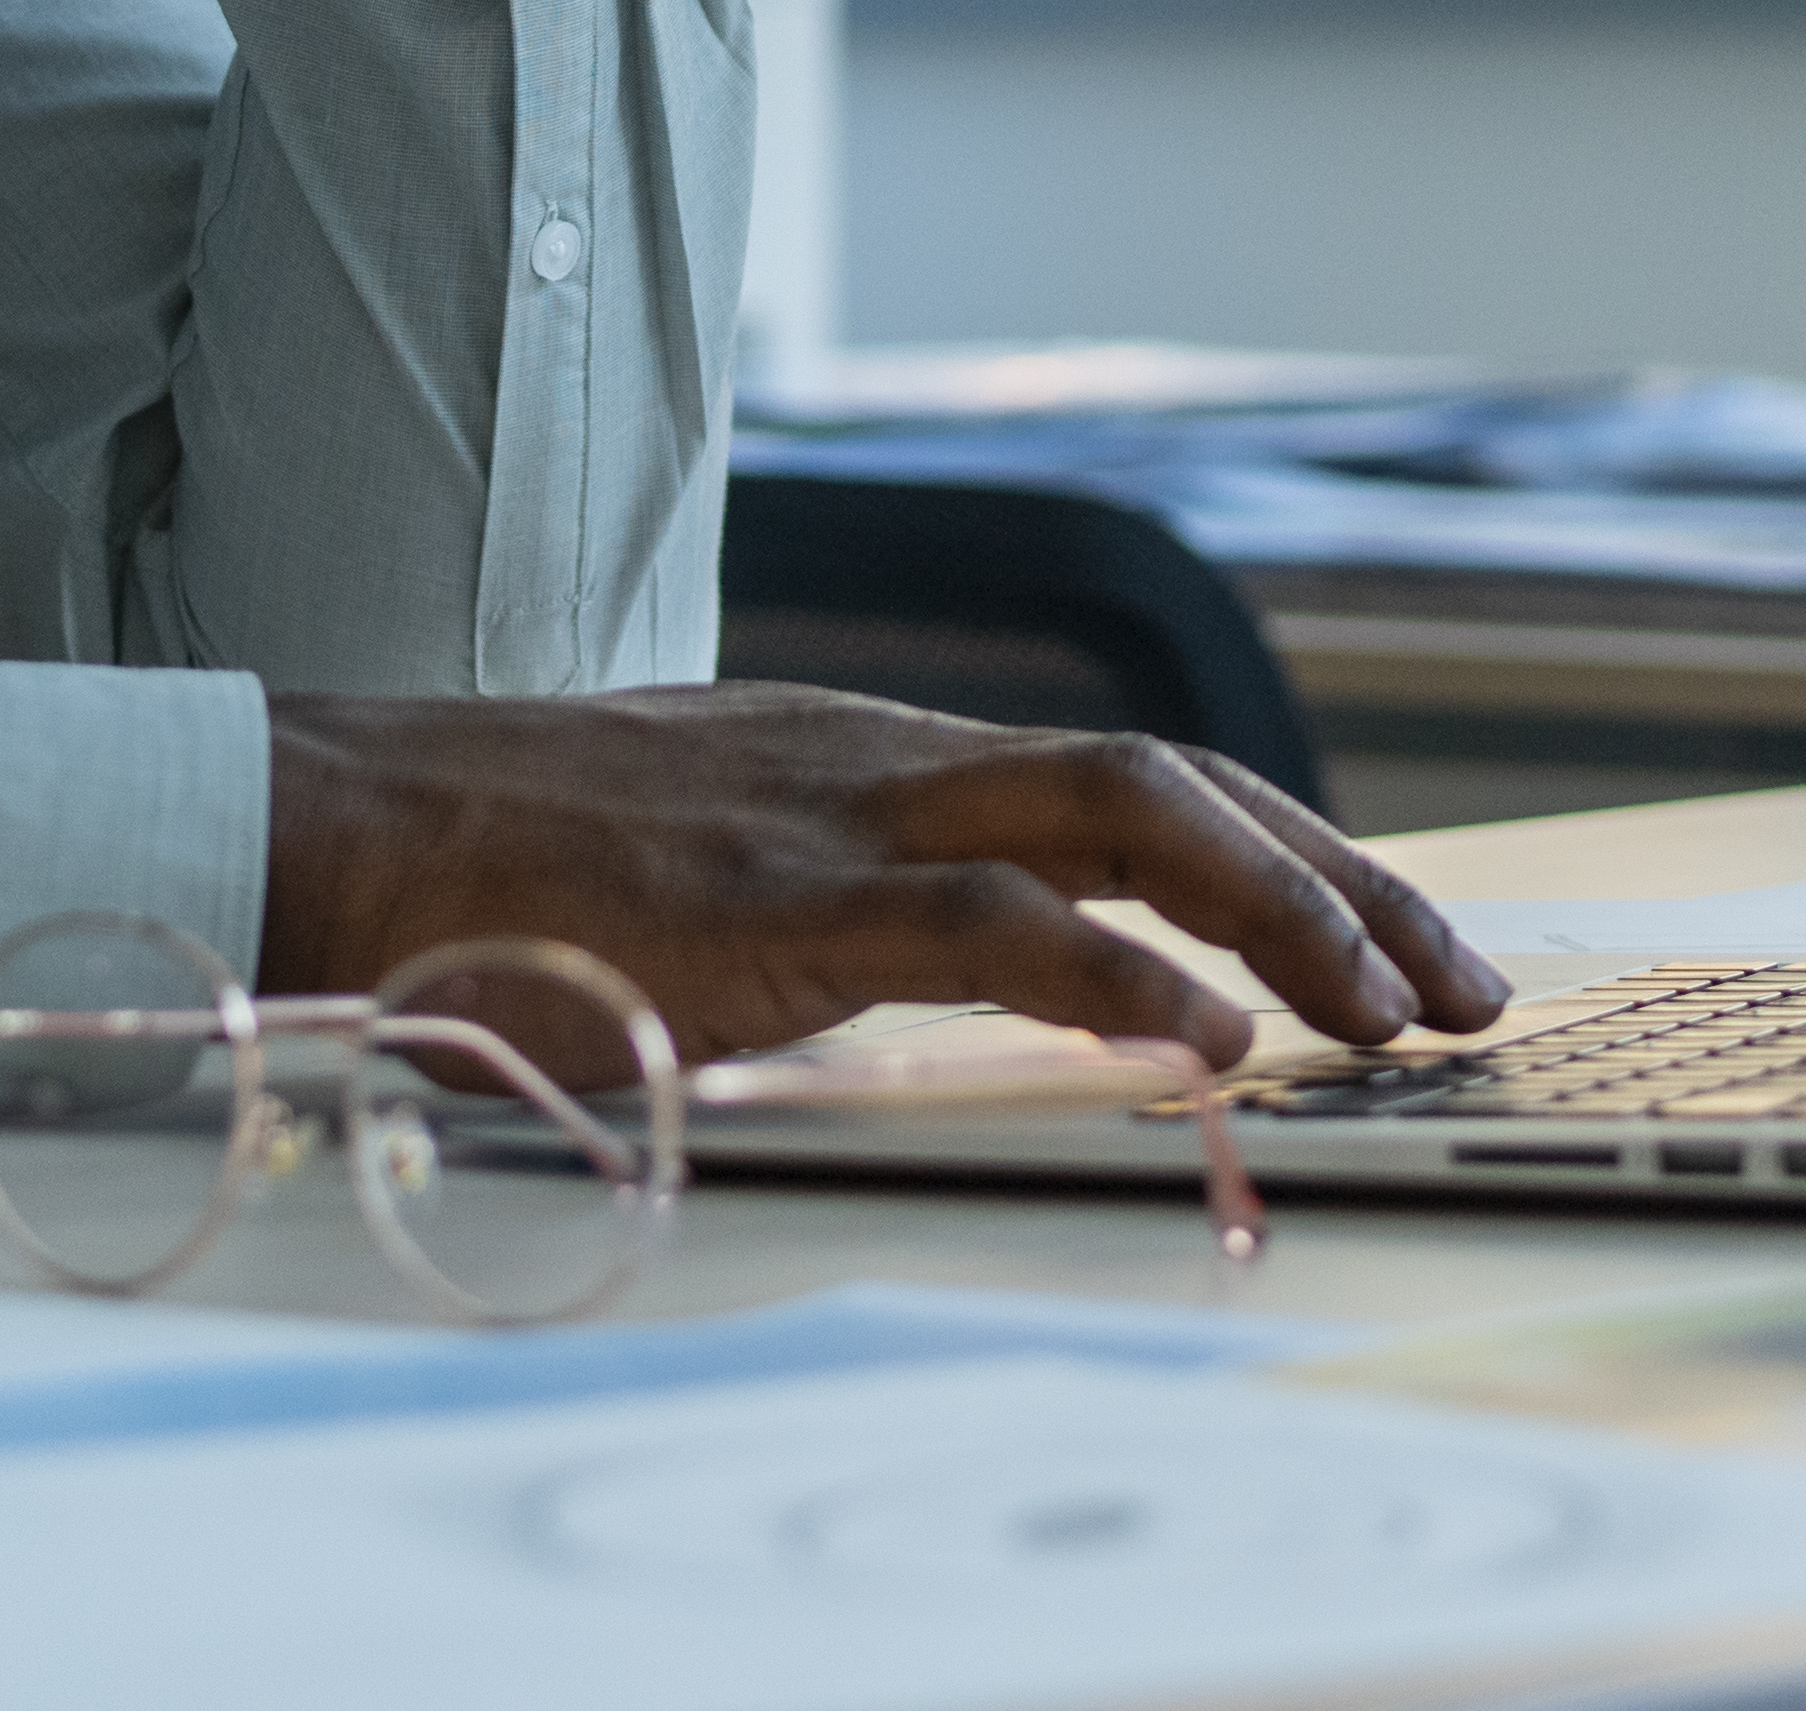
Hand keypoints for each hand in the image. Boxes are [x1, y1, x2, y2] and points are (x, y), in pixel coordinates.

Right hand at [259, 683, 1512, 1067]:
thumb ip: (825, 917)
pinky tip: (1207, 1042)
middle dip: (1344, 884)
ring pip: (1120, 814)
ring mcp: (842, 813)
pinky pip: (980, 922)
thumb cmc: (500, 870)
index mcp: (885, 763)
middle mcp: (893, 762)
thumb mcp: (709, 879)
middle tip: (1467, 993)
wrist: (338, 817)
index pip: (1140, 784)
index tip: (1402, 948)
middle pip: (1177, 782)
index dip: (1289, 856)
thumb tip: (914, 996)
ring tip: (1387, 1012)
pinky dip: (1115, 975)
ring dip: (1278, 912)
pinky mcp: (776, 895)